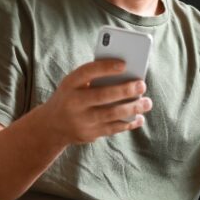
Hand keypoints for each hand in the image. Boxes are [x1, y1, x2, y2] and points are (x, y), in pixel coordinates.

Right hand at [37, 59, 152, 144]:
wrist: (52, 125)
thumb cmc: (71, 96)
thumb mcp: (74, 84)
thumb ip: (94, 78)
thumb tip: (128, 74)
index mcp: (70, 84)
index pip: (87, 72)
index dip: (105, 67)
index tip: (124, 64)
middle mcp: (74, 102)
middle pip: (103, 95)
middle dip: (125, 90)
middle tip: (142, 84)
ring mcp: (81, 121)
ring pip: (111, 114)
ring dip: (132, 108)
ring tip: (147, 102)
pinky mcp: (89, 134)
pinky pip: (113, 128)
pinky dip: (129, 123)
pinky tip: (139, 117)